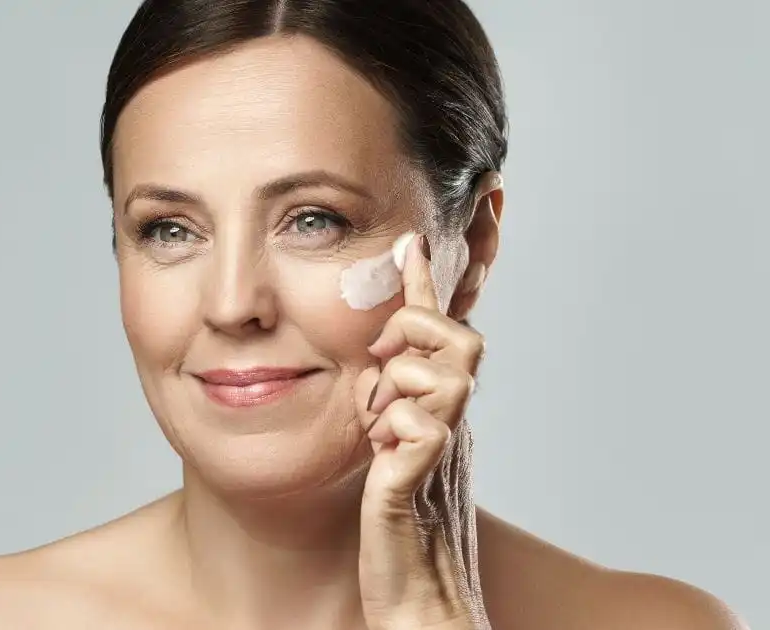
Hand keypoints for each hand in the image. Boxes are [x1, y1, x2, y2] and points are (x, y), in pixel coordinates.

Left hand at [355, 234, 488, 629]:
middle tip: (382, 371)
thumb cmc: (401, 525)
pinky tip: (381, 455)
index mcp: (438, 409)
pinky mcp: (420, 479)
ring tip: (379, 426)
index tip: (409, 241)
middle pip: (460, 338)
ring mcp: (441, 448)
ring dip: (399, 388)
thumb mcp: (392, 449)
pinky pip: (420, 427)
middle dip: (417, 336)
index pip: (440, 334)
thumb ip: (391, 406)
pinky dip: (394, 431)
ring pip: (441, 373)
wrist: (420, 595)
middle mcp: (449, 420)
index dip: (426, 285)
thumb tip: (378, 370)